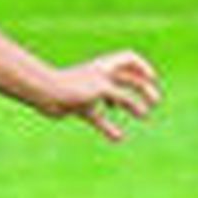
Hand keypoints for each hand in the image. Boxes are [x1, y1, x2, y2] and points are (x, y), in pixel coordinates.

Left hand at [42, 50, 160, 142]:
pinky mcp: (79, 107)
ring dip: (130, 106)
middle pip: (127, 80)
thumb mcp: (102, 89)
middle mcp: (98, 77)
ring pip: (115, 98)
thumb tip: (142, 110)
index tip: (152, 80)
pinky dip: (108, 127)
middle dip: (142, 89)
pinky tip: (118, 138)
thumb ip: (124, 98)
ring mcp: (89, 92)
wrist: (42, 93)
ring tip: (142, 116)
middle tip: (154, 102)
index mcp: (104, 66)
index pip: (129, 60)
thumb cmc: (72, 86)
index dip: (143, 68)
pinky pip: (98, 117)